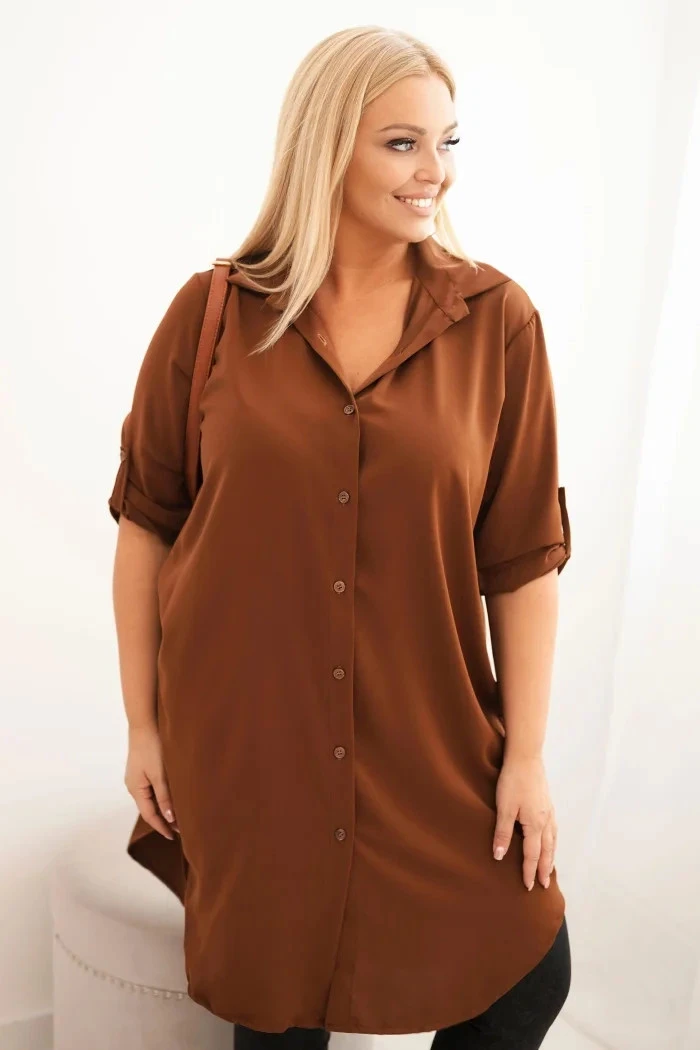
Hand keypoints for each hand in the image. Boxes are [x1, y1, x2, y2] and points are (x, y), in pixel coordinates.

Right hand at [125, 725, 178, 838]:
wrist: (145, 723)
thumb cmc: (152, 747)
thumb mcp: (160, 774)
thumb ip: (165, 797)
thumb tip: (170, 819)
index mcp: (136, 789)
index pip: (150, 815)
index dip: (162, 827)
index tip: (175, 837)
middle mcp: (134, 785)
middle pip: (149, 809)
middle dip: (164, 820)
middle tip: (181, 830)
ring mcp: (137, 777)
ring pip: (151, 799)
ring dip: (164, 808)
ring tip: (180, 816)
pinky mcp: (143, 769)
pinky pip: (152, 789)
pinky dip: (162, 796)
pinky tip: (172, 797)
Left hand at [492, 755, 556, 890]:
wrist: (526, 756)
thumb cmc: (513, 781)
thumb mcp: (504, 808)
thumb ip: (502, 833)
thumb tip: (499, 856)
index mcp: (535, 825)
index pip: (533, 855)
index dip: (530, 871)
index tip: (529, 887)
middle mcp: (546, 820)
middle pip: (547, 851)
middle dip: (545, 869)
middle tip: (544, 884)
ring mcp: (549, 811)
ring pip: (553, 840)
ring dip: (551, 856)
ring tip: (549, 867)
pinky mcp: (548, 802)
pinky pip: (553, 829)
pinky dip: (553, 841)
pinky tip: (550, 839)